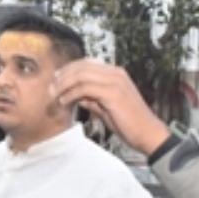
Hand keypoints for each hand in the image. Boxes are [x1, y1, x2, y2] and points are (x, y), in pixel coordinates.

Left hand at [52, 59, 169, 154]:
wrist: (147, 133)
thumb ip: (92, 99)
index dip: (68, 70)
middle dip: (63, 76)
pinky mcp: (113, 93)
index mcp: (115, 74)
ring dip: (64, 85)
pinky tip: (65, 101)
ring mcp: (115, 82)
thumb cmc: (129, 123)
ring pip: (81, 75)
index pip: (86, 63)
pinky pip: (85, 88)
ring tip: (55, 95)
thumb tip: (77, 96)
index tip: (55, 80)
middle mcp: (116, 73)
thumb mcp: (106, 107)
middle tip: (50, 88)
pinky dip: (71, 94)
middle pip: (81, 66)